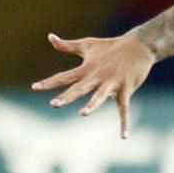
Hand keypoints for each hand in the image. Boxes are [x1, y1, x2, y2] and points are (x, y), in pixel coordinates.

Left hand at [30, 32, 153, 136]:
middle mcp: (97, 76)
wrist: (139, 46)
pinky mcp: (126, 89)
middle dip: (68, 96)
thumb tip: (49, 36)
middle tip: (55, 104)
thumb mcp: (87, 44)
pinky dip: (124, 122)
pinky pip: (124, 109)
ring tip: (83, 113)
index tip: (34, 87)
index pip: (64, 77)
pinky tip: (124, 136)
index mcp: (86, 69)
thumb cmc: (111, 46)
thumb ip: (67, 45)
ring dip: (92, 104)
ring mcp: (112, 83)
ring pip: (100, 96)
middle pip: (80, 88)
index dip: (49, 82)